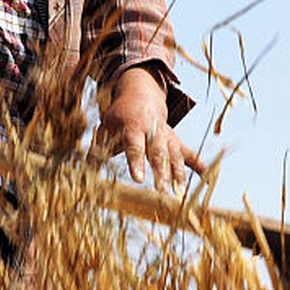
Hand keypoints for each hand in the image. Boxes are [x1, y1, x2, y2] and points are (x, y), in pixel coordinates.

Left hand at [97, 66, 201, 190]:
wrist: (141, 97)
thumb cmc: (119, 118)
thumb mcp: (105, 128)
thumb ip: (97, 149)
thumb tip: (83, 171)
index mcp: (133, 128)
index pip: (135, 147)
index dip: (137, 162)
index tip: (138, 179)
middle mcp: (153, 132)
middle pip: (158, 153)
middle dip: (161, 173)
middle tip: (162, 192)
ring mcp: (167, 136)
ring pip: (175, 156)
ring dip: (179, 174)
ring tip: (181, 193)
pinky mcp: (176, 141)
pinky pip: (189, 153)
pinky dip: (198, 165)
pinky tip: (206, 178)